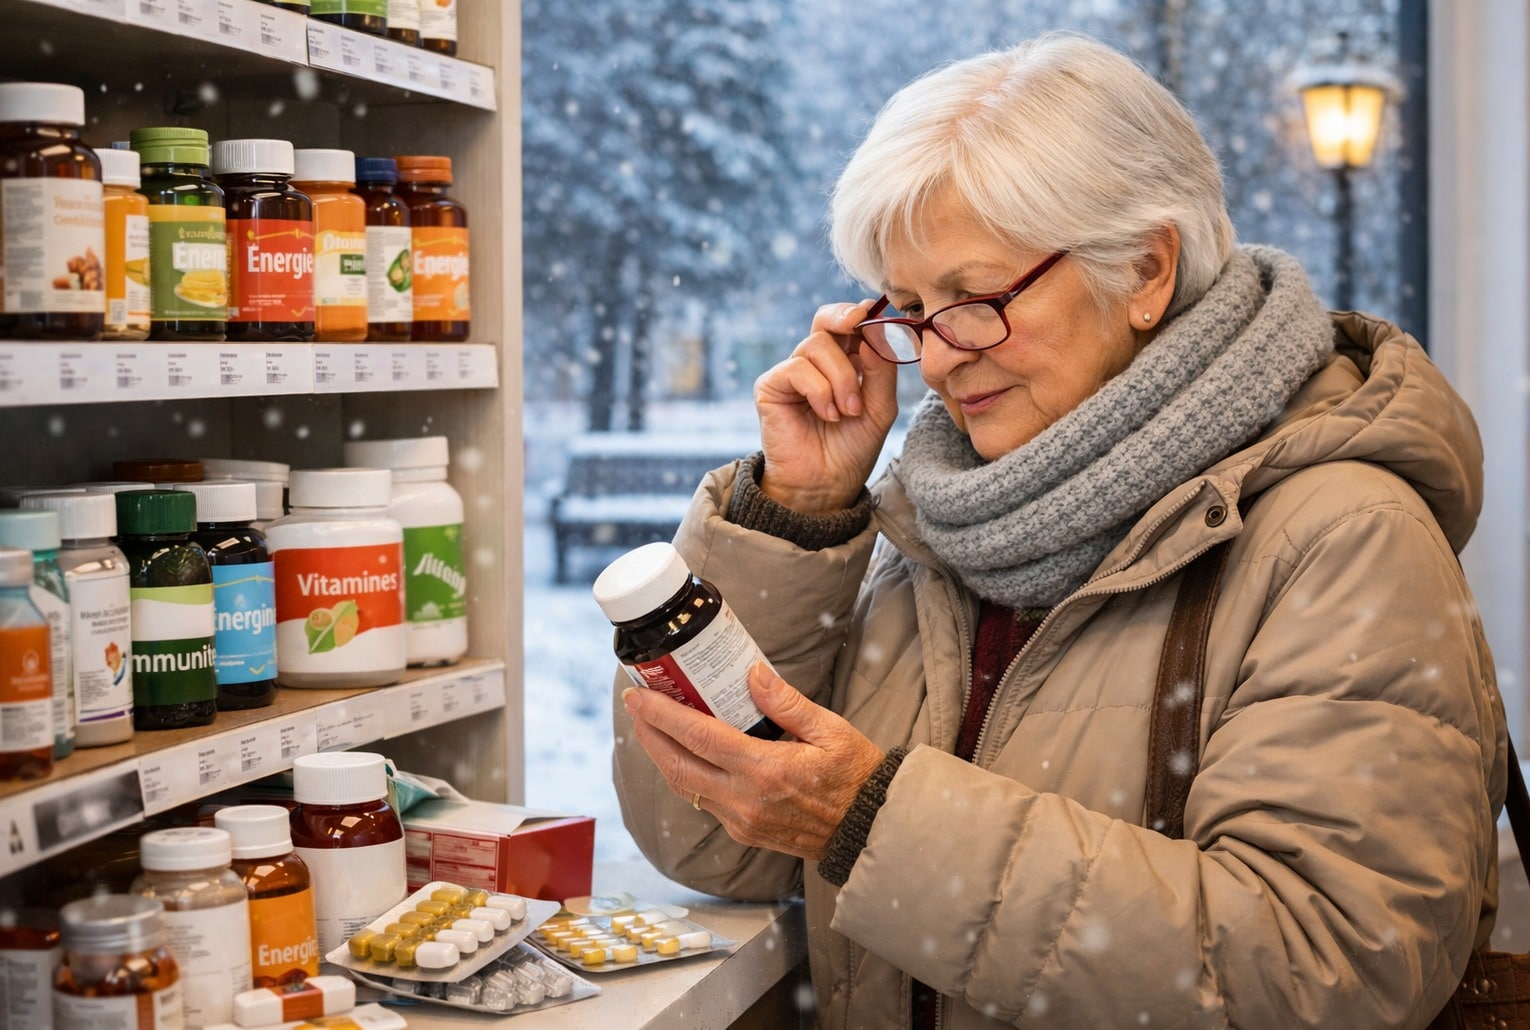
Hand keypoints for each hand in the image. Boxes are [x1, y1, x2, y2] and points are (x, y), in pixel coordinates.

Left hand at [621, 663, 885, 860]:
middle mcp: (745, 800)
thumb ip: (788, 703)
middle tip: (635, 704)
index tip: (639, 695)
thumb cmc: (856, 776)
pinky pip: (702, 800)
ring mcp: (741, 820)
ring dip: (662, 755)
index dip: (662, 715)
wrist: (869, 832)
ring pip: (685, 787)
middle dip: (649, 734)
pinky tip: (684, 752)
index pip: (699, 738)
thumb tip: (752, 673)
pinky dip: (686, 773)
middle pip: (677, 766)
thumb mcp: (831, 731)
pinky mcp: (743, 832)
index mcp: (766, 771)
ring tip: (651, 724)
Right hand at [753, 301, 899, 513]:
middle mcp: (816, 364)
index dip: (863, 314)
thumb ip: (882, 370)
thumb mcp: (880, 408)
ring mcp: (792, 373)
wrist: (827, 484)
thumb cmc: (852, 448)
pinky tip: (827, 414)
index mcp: (844, 362)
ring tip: (849, 411)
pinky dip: (819, 391)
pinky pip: (798, 368)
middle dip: (845, 317)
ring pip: (817, 346)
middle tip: (860, 322)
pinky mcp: (771, 387)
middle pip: (825, 319)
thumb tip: (876, 332)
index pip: (850, 324)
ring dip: (842, 378)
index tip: (877, 313)